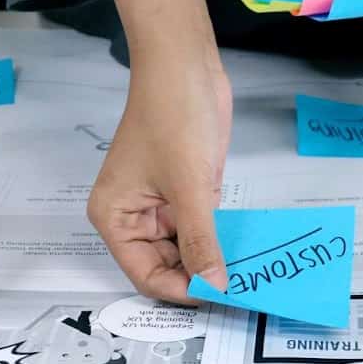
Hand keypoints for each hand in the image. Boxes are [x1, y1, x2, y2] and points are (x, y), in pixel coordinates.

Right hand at [88, 48, 231, 302]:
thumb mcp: (189, 187)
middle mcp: (134, 217)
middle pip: (166, 267)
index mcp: (115, 218)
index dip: (179, 290)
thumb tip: (214, 286)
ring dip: (212, 261)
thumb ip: (201, 241)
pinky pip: (201, 228)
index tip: (218, 297)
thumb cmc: (173, 117)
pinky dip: (220, 239)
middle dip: (198, 278)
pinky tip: (245, 251)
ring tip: (247, 274)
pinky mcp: (186, 193)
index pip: (145, 274)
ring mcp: (161, 206)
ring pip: (186, 250)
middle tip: (239, 290)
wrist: (185, 66)